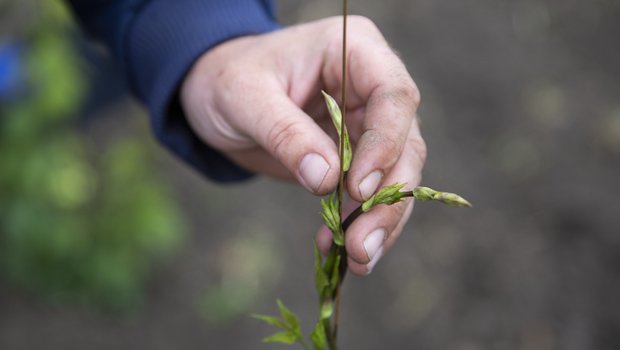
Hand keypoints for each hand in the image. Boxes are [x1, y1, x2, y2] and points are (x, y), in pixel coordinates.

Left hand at [180, 16, 425, 275]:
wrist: (215, 93)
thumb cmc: (226, 79)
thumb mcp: (245, 98)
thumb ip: (286, 134)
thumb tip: (326, 181)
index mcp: (353, 50)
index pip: (393, 97)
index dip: (385, 145)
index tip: (357, 189)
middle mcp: (370, 86)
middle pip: (405, 143)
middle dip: (389, 199)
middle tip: (363, 246)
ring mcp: (366, 123)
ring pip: (396, 175)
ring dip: (381, 220)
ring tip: (359, 258)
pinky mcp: (354, 156)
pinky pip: (369, 193)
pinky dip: (358, 222)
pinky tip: (338, 248)